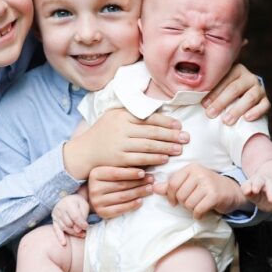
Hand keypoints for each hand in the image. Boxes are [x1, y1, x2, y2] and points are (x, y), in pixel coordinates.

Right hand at [52, 194, 89, 245]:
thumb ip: (82, 217)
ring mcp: (56, 214)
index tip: (87, 227)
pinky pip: (56, 230)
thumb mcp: (84, 206)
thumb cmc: (78, 203)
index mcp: (69, 202)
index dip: (81, 224)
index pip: (75, 216)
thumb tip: (78, 230)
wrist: (69, 199)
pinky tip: (64, 243)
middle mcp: (60, 208)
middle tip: (84, 232)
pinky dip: (60, 237)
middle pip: (69, 223)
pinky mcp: (54, 220)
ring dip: (73, 233)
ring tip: (80, 234)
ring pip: (64, 228)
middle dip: (77, 229)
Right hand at [64, 108, 188, 178]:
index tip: (179, 126)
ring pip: (148, 146)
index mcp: (122, 115)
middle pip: (152, 132)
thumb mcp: (114, 117)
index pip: (149, 117)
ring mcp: (119, 144)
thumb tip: (157, 112)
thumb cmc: (104, 133)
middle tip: (186, 138)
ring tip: (179, 149)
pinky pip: (140, 159)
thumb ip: (132, 114)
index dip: (166, 122)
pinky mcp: (119, 159)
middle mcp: (121, 128)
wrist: (85, 151)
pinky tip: (164, 159)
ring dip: (166, 148)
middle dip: (171, 135)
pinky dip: (154, 159)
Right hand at [88, 165, 154, 218]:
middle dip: (139, 182)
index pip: (115, 173)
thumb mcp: (111, 171)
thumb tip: (144, 166)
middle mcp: (94, 188)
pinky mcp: (102, 213)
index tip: (143, 172)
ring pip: (123, 197)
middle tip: (151, 180)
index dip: (130, 173)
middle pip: (121, 185)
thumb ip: (123, 168)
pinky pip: (121, 209)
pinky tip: (141, 201)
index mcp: (95, 174)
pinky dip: (133, 205)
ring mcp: (97, 202)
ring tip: (149, 188)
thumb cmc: (107, 181)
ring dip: (139, 193)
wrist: (94, 197)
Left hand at [153, 164, 246, 218]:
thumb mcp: (189, 183)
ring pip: (188, 203)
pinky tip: (202, 213)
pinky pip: (198, 209)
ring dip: (192, 209)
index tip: (174, 201)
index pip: (172, 184)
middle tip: (192, 202)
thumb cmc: (207, 187)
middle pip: (180, 195)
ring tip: (198, 205)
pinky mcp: (215, 195)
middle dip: (184, 203)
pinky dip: (198, 215)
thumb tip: (153, 187)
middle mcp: (199, 173)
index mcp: (191, 168)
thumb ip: (171, 186)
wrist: (231, 191)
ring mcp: (208, 183)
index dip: (170, 196)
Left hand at [202, 63, 268, 124]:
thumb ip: (209, 88)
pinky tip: (247, 119)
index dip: (213, 93)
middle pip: (235, 88)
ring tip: (226, 121)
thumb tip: (191, 95)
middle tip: (210, 114)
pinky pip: (264, 105)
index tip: (203, 105)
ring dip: (237, 109)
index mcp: (235, 70)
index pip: (224, 80)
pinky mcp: (266, 100)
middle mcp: (248, 77)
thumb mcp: (217, 87)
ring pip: (250, 97)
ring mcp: (259, 88)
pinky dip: (256, 112)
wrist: (243, 97)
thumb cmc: (223, 93)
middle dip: (221, 102)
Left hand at [241, 174, 271, 224]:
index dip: (257, 185)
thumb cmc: (253, 188)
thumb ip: (246, 188)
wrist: (262, 190)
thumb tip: (247, 191)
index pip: (258, 180)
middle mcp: (270, 184)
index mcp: (259, 180)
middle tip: (271, 200)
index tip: (254, 191)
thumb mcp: (247, 188)